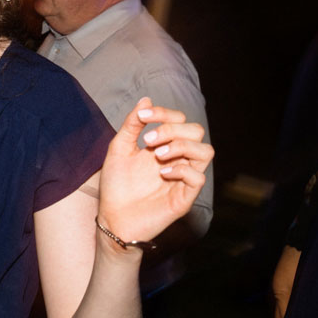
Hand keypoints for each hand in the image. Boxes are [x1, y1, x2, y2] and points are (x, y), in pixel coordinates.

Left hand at [96, 97, 212, 245]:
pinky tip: (162, 173)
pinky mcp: (184, 197)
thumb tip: (146, 100)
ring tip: (158, 155)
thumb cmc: (116, 185)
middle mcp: (178, 159)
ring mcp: (183, 178)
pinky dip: (182, 170)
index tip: (143, 117)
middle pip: (196, 131)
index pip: (180, 120)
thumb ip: (132, 124)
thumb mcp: (119, 148)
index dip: (164, 113)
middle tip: (149, 140)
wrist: (112, 218)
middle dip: (173, 129)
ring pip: (206, 151)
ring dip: (182, 146)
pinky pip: (198, 178)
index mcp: (164, 145)